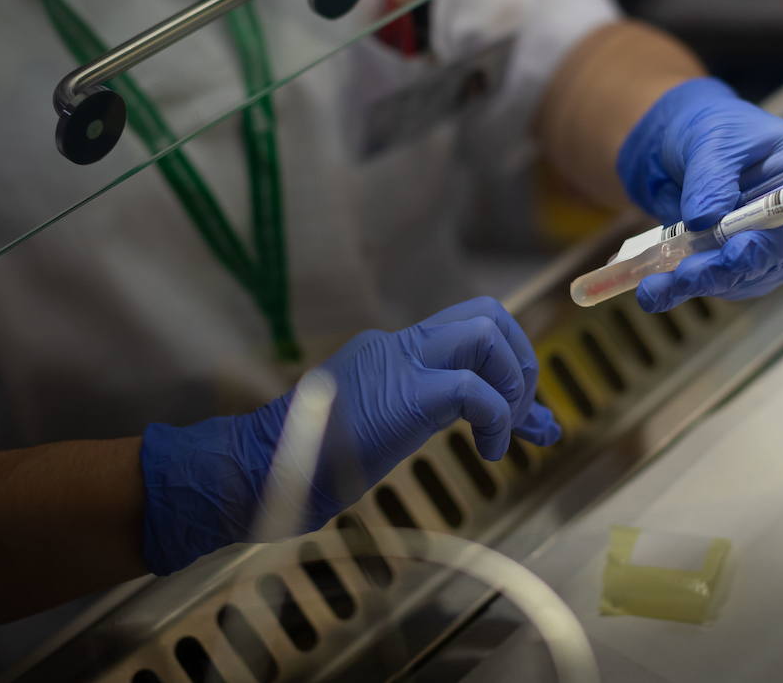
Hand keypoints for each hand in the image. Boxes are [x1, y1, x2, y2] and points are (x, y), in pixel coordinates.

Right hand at [140, 297, 559, 574]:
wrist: (258, 471)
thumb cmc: (308, 464)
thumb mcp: (378, 431)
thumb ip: (424, 419)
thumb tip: (473, 432)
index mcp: (389, 351)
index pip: (465, 330)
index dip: (508, 363)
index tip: (524, 412)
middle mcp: (397, 346)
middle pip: (487, 311)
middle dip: (522, 357)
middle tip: (524, 412)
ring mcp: (400, 364)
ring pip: (488, 332)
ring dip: (515, 382)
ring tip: (507, 430)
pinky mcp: (407, 395)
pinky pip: (477, 388)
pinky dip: (498, 419)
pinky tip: (488, 452)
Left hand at [616, 77, 782, 311]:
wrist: (685, 146)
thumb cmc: (715, 129)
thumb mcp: (712, 140)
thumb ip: (711, 178)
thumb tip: (704, 219)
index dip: (777, 244)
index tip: (737, 252)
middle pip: (777, 261)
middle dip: (728, 270)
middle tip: (687, 272)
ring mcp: (777, 252)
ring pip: (745, 280)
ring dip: (701, 283)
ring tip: (656, 286)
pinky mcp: (744, 268)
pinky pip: (720, 285)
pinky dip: (685, 289)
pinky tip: (655, 291)